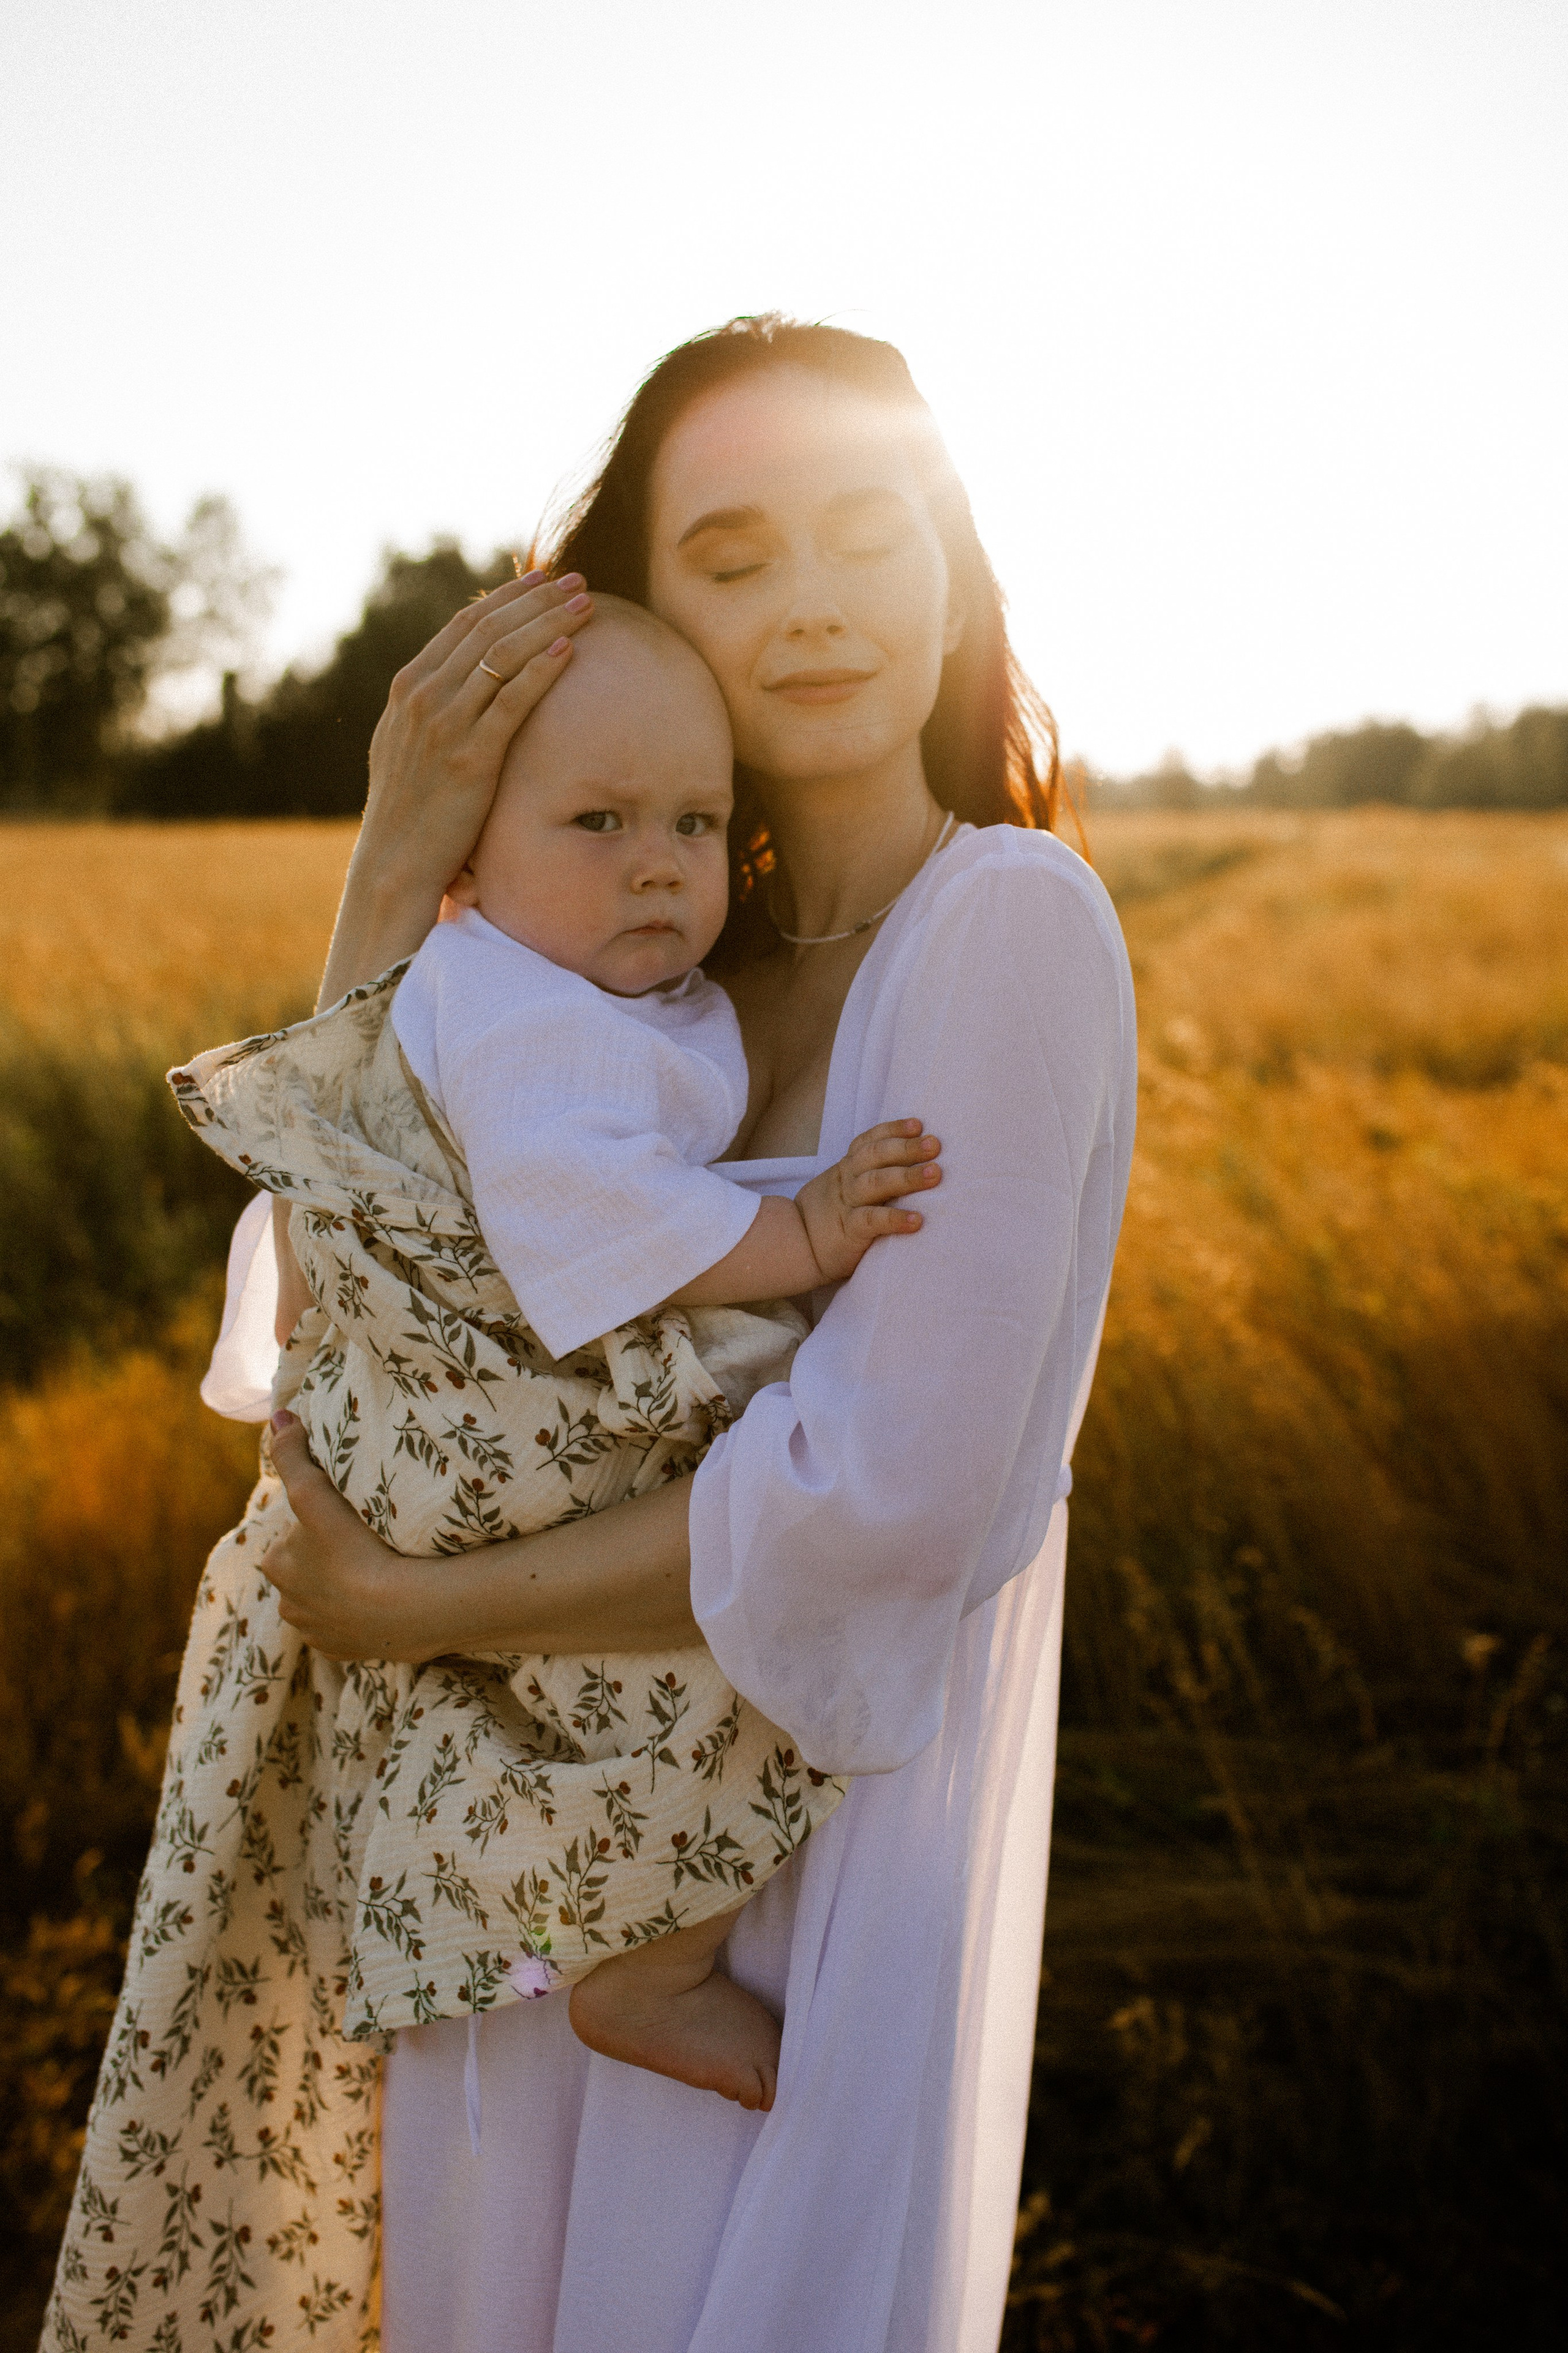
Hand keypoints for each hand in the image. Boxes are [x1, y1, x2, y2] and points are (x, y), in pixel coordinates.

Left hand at [261, 1412, 455, 1660]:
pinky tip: (384, 1600)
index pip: (297, 1532)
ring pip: (329, 1599)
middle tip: (369, 1541)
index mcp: (276, 1565)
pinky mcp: (346, 1653)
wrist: (405, 1610)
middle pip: (311, 1567)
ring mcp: (318, 1632)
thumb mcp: (316, 1494)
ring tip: (381, 1569)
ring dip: (347, 1586)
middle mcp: (288, 1604)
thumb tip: (278, 1416)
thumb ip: (293, 1456)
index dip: (324, 1520)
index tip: (352, 1516)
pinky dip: (362, 1615)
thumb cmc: (356, 1547)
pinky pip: (350, 1627)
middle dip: (331, 1555)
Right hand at [317, 571, 596, 1005]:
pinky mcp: (469, 757)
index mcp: (409, 688)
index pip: (464, 626)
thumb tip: (472, 688)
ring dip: (547, 624)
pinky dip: (540, 671)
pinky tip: (569, 651)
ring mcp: (443, 725)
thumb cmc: (413, 813)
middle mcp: (422, 696)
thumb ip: (438, 712)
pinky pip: (510, 701)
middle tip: (577, 580)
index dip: (509, 599)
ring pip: (502, 656)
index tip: (545, 582)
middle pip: (487, 629)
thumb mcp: (413, 749)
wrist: (394, 864)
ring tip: (586, 605)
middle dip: (536, 600)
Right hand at [796, 1119, 941, 1282]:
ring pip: (876, 1183)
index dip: (892, 1130)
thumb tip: (913, 1166)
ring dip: (907, 1176)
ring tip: (935, 1174)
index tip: (918, 1125)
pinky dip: (895, 1219)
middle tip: (935, 1144)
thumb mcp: (842, 1188)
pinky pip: (872, 1221)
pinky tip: (917, 1221)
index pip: (869, 1141)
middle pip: (875, 1156)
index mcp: (847, 1168)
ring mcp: (847, 1205)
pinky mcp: (849, 1231)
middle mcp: (847, 1181)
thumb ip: (869, 1176)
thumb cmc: (829, 1219)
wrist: (794, 1248)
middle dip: (907, 1148)